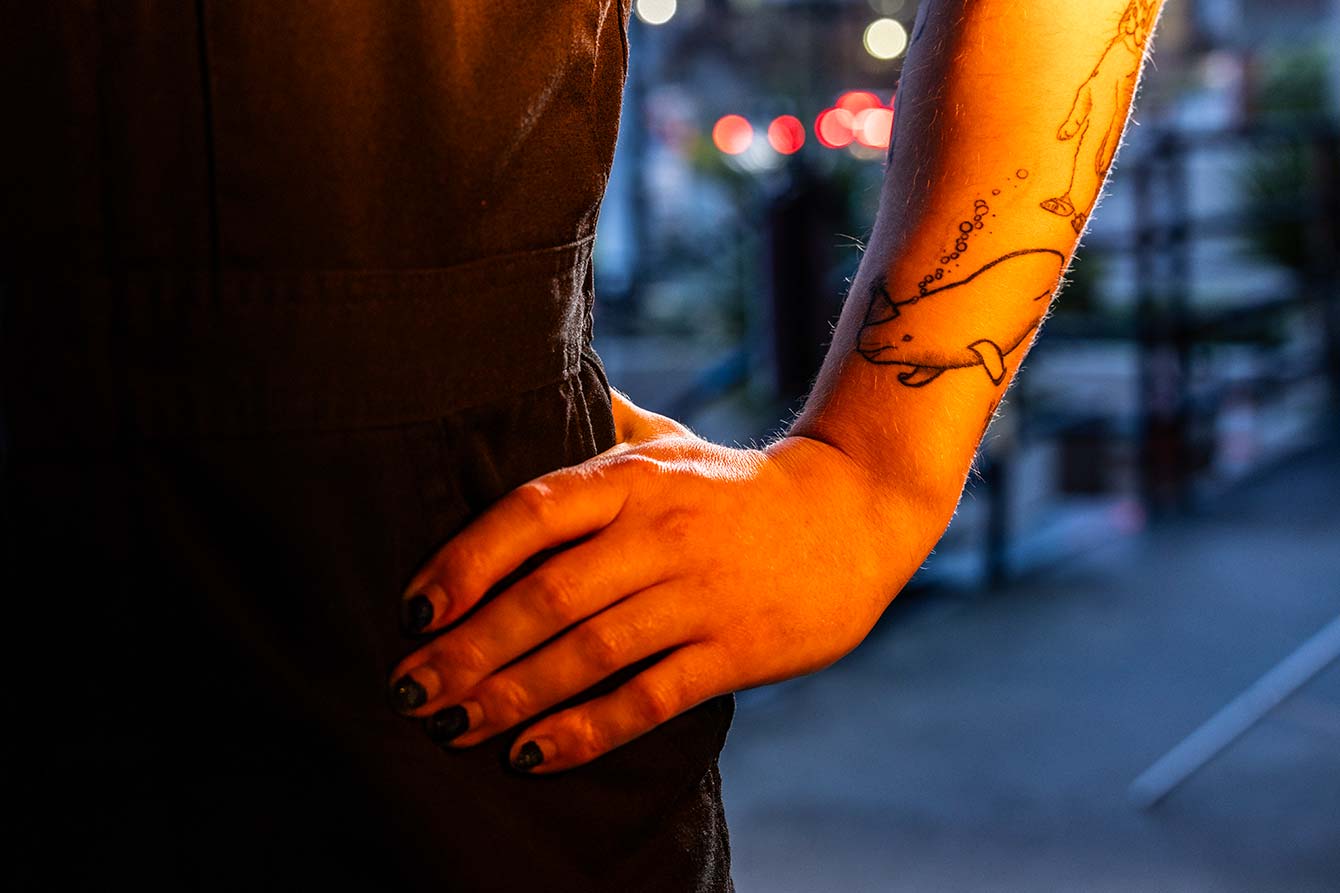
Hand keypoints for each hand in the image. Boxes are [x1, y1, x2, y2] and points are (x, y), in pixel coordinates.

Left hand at [387, 389, 927, 772]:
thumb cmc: (738, 486)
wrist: (855, 513)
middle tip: (409, 691)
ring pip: (590, 651)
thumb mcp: (671, 443)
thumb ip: (603, 425)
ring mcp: (699, 594)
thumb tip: (539, 384)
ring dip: (512, 695)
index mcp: (633, 479)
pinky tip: (534, 754)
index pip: (532, 512)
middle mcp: (660, 532)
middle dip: (469, 648)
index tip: (413, 610)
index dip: (465, 561)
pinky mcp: (734, 651)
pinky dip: (588, 730)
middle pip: (548, 594)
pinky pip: (649, 697)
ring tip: (452, 725)